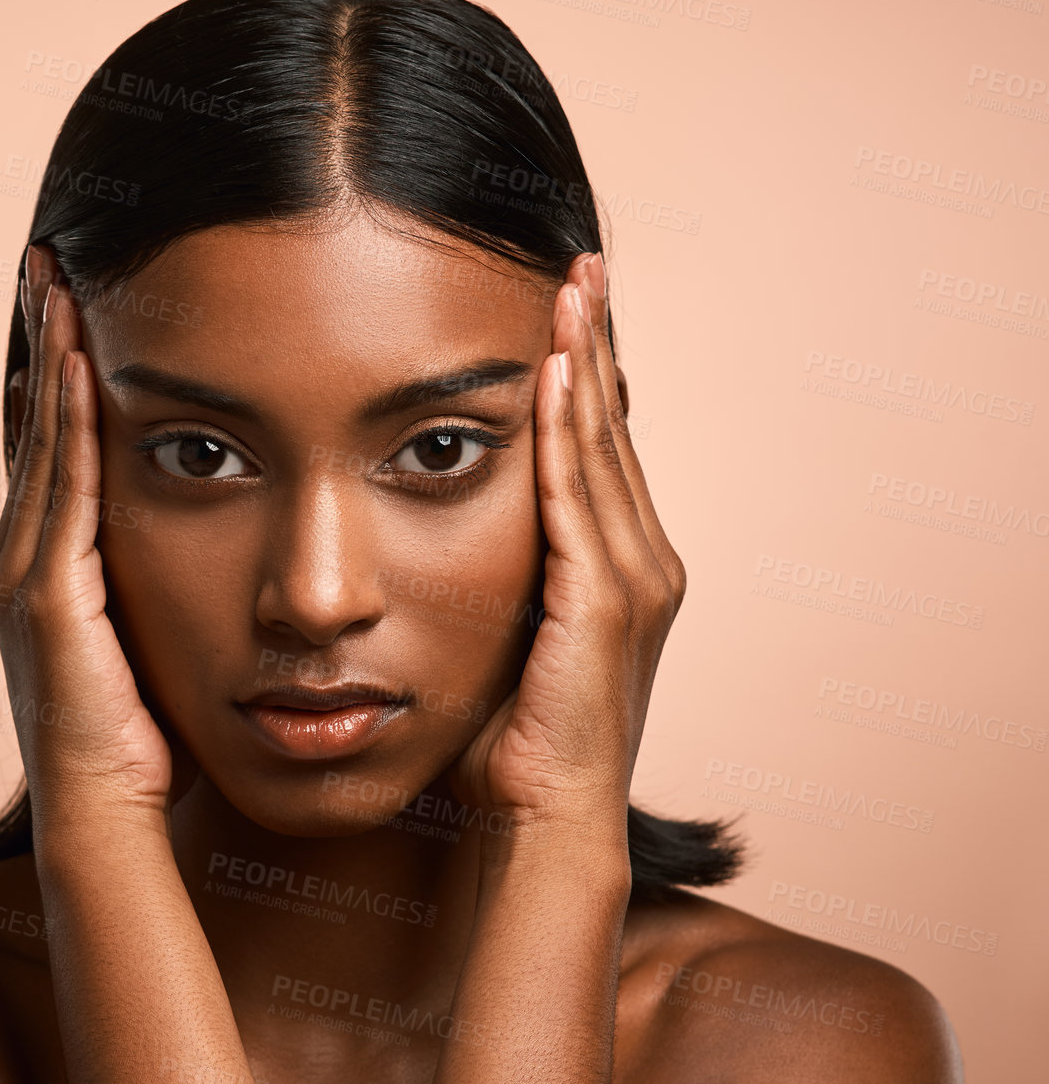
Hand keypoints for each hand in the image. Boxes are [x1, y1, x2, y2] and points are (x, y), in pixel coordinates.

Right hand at [0, 246, 191, 850]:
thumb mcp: (152, 631)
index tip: (76, 301)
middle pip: (39, 425)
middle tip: (52, 259)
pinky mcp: (44, 598)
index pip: (59, 445)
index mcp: (49, 564)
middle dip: (46, 341)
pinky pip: (64, 493)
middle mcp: (22, 557)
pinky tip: (84, 365)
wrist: (108, 812)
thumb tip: (214, 527)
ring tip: (57, 283)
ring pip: (44, 444)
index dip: (64, 371)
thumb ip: (157, 577)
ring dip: (53, 361)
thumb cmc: (141, 733)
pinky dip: (71, 425)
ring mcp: (25, 575)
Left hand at [448, 252, 685, 859]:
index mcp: (620, 568)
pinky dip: (569, 434)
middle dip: (595, 343)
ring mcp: (635, 582)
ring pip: (605, 450)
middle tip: (580, 264)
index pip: (602, 449)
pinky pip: (580, 501)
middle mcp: (644, 564)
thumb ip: (497, 571)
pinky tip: (554, 373)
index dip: (587, 372)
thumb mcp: (502, 631)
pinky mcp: (607, 604)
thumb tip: (439, 522)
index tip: (566, 302)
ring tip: (570, 288)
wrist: (539, 819)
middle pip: (614, 430)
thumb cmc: (509, 740)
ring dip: (586, 365)